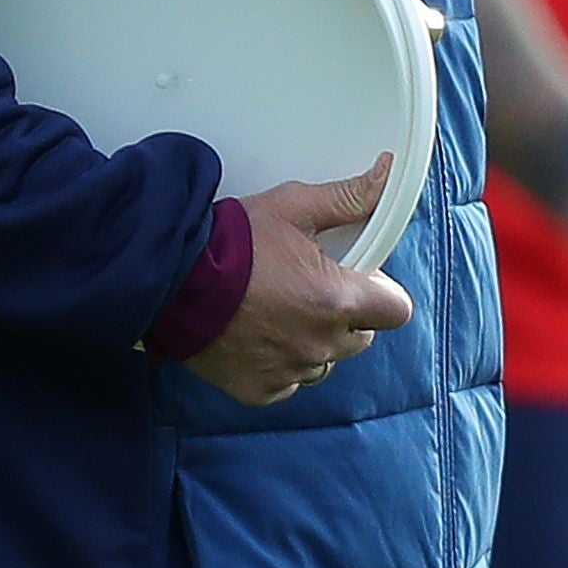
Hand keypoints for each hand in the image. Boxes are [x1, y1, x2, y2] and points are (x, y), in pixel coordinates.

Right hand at [181, 158, 413, 408]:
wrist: (171, 278)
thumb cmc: (231, 243)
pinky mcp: (260, 390)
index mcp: (338, 300)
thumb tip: (383, 178)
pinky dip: (279, 363)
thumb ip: (346, 198)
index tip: (360, 278)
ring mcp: (290, 371)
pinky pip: (288, 382)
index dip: (381, 291)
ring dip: (313, 340)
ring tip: (278, 309)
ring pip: (324, 361)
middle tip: (309, 286)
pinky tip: (257, 335)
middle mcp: (320, 344)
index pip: (396, 310)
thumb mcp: (293, 207)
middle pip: (360, 336)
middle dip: (345, 314)